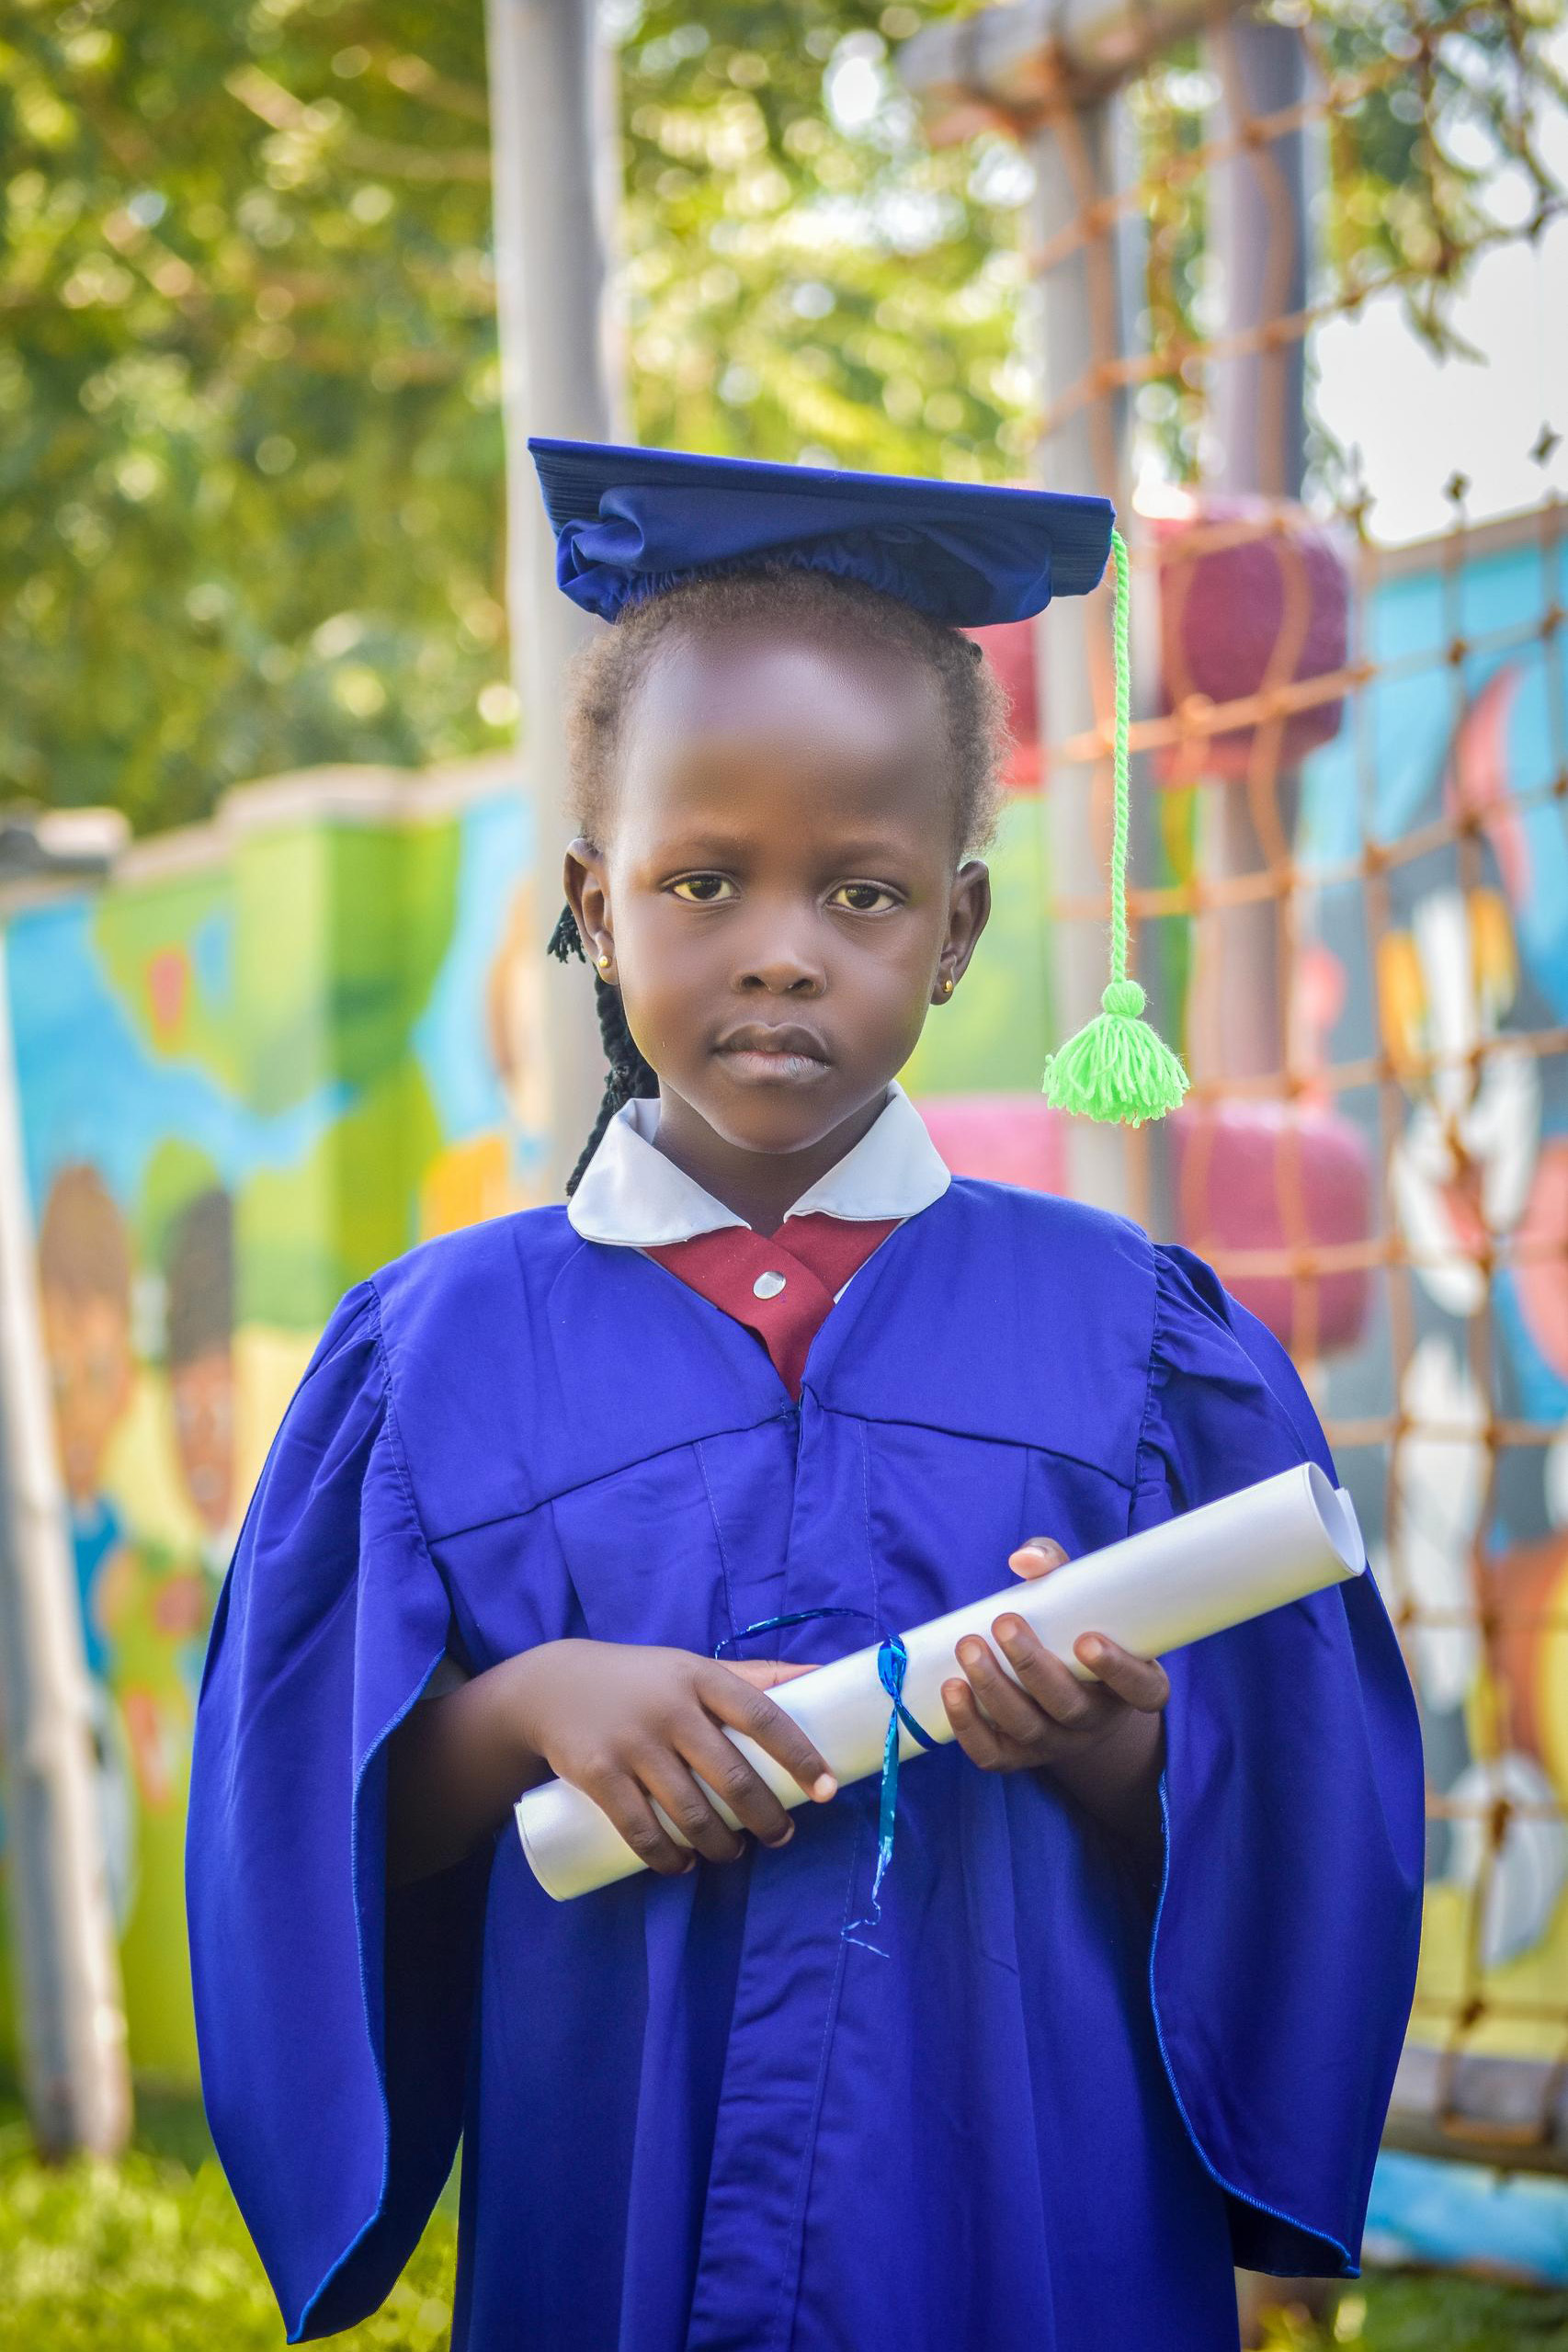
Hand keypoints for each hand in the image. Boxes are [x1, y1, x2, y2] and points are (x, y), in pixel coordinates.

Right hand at [506, 1639, 837, 1877]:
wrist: (551, 1686)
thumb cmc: (642, 1681)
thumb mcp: (691, 1667)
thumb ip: (751, 1676)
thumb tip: (822, 1676)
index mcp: (701, 1677)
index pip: (763, 1716)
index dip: (800, 1755)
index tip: (827, 1790)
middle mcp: (670, 1708)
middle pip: (732, 1777)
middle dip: (765, 1817)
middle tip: (780, 1836)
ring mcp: (632, 1743)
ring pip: (691, 1813)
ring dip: (720, 1845)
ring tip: (731, 1852)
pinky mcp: (598, 1774)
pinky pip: (641, 1830)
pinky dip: (668, 1858)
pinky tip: (682, 1865)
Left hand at [940, 1537, 1167, 1844]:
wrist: (1067, 1683)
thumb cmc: (1078, 1625)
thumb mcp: (1081, 1595)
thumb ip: (1057, 1568)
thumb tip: (1023, 1560)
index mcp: (1134, 1685)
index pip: (1142, 1689)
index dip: (1118, 1670)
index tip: (1086, 1640)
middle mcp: (1099, 1721)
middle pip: (1070, 1708)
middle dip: (1033, 1667)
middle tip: (1005, 1623)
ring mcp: (1059, 1743)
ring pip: (1029, 1730)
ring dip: (994, 1689)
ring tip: (968, 1647)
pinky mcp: (1020, 1756)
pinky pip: (994, 1756)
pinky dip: (969, 1726)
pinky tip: (952, 1688)